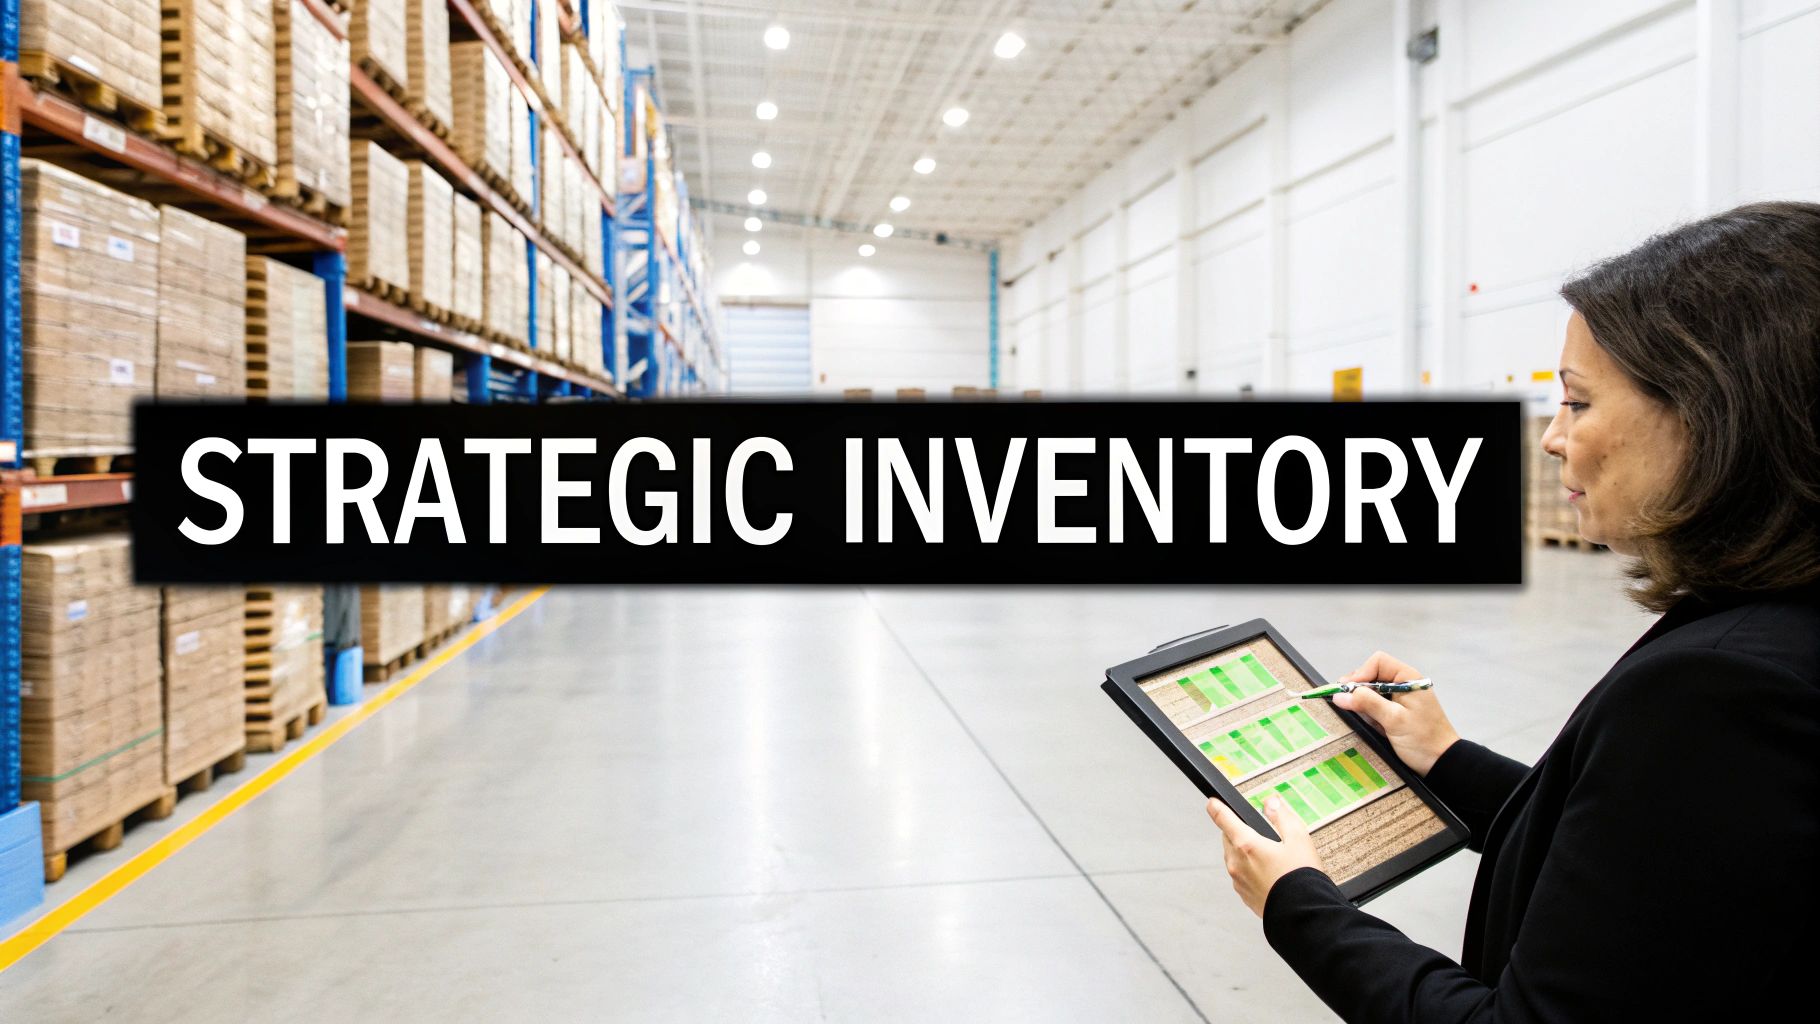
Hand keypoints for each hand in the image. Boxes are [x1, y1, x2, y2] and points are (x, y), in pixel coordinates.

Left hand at [1206, 795, 1325, 917]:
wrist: (1303, 916)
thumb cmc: (1302, 878)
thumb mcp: (1298, 838)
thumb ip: (1282, 816)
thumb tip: (1270, 802)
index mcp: (1246, 845)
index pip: (1223, 819)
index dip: (1216, 807)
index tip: (1212, 803)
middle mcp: (1236, 863)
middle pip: (1228, 838)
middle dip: (1238, 831)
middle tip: (1261, 835)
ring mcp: (1238, 881)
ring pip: (1233, 858)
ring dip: (1243, 852)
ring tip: (1269, 856)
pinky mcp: (1244, 895)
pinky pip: (1240, 876)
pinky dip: (1248, 870)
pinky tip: (1268, 874)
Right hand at [1331, 650, 1460, 776]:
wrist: (1441, 763)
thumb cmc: (1423, 740)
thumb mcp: (1394, 720)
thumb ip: (1367, 703)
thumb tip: (1339, 695)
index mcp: (1408, 679)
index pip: (1378, 662)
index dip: (1360, 673)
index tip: (1348, 691)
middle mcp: (1404, 684)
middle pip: (1373, 675)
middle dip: (1358, 688)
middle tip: (1344, 702)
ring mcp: (1400, 698)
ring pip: (1372, 690)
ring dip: (1362, 701)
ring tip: (1357, 715)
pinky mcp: (1397, 711)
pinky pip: (1376, 704)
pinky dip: (1368, 711)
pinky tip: (1367, 722)